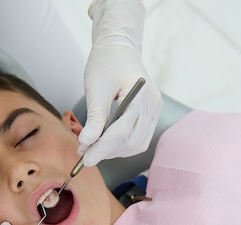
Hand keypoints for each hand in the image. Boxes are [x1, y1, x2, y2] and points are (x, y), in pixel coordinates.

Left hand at [78, 0, 162, 166]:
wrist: (119, 48)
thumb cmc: (105, 63)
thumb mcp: (96, 90)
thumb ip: (94, 118)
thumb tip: (86, 144)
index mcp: (141, 95)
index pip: (122, 132)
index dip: (103, 149)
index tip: (86, 159)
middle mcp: (153, 105)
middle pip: (131, 141)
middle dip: (107, 152)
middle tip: (85, 153)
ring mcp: (154, 110)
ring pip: (136, 144)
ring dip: (115, 151)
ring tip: (94, 148)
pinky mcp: (151, 113)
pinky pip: (139, 138)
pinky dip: (122, 145)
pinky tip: (107, 142)